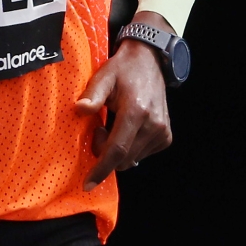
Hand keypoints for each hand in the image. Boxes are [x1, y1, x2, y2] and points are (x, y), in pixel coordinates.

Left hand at [73, 38, 174, 186]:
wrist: (150, 61)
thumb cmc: (122, 69)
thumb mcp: (103, 77)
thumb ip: (92, 95)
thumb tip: (79, 109)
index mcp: (136, 112)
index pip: (116, 150)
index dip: (101, 169)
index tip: (88, 184)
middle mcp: (153, 125)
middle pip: (123, 159)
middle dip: (105, 154)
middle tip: (100, 129)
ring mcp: (162, 132)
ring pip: (132, 159)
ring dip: (118, 151)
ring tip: (113, 126)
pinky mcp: (166, 136)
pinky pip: (142, 154)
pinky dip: (130, 148)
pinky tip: (127, 130)